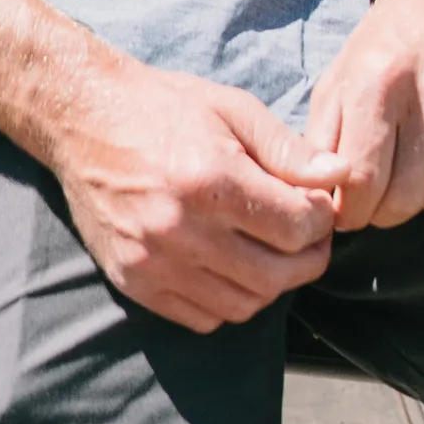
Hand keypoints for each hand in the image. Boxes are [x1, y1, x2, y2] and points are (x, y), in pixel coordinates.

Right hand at [42, 53, 349, 333]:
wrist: (85, 121)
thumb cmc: (166, 107)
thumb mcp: (234, 109)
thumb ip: (288, 149)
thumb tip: (338, 175)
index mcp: (212, 179)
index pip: (296, 227)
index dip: (322, 220)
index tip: (321, 205)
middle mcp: (181, 229)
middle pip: (275, 275)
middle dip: (308, 258)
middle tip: (310, 236)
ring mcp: (153, 262)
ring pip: (242, 305)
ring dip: (272, 284)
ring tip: (275, 251)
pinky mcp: (133, 283)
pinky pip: (201, 317)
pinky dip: (230, 301)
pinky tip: (234, 267)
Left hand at [307, 0, 423, 231]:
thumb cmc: (387, 46)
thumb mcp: (339, 80)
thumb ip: (321, 143)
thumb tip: (322, 205)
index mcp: (379, 83)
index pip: (362, 184)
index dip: (351, 212)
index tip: (351, 209)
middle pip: (404, 201)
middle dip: (385, 210)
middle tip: (384, 189)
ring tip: (417, 163)